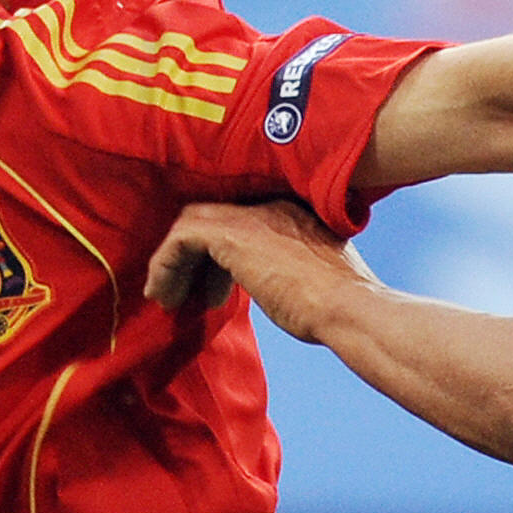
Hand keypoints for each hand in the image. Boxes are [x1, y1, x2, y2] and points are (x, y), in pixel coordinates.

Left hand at [144, 202, 381, 343]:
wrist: (349, 308)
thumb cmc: (339, 306)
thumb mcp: (310, 278)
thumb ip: (288, 271)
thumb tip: (275, 287)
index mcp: (291, 212)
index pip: (239, 220)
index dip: (219, 256)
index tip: (215, 289)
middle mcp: (269, 205)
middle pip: (212, 216)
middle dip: (194, 257)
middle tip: (189, 293)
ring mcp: (250, 216)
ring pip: (191, 223)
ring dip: (174, 263)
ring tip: (167, 297)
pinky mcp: (231, 234)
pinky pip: (181, 239)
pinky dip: (166, 265)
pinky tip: (163, 294)